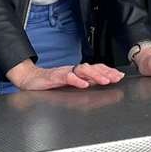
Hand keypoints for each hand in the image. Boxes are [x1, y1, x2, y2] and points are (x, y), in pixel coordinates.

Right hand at [6, 59, 124, 90]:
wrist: (31, 79)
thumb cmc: (51, 82)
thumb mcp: (71, 83)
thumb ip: (85, 81)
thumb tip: (101, 83)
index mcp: (78, 72)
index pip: (96, 69)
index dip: (108, 71)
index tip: (119, 76)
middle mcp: (73, 70)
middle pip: (92, 68)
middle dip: (105, 73)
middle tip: (116, 78)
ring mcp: (64, 72)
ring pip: (81, 70)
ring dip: (94, 75)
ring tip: (104, 80)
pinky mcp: (54, 77)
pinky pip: (66, 77)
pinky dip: (76, 80)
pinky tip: (83, 84)